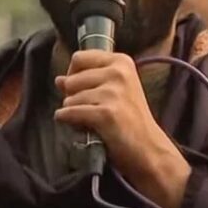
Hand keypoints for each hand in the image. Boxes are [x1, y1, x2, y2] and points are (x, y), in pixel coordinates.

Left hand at [55, 50, 190, 207]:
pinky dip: (68, 122)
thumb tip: (58, 79)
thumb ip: (88, 80)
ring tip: (92, 121)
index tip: (81, 88)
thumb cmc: (130, 121)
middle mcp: (118, 72)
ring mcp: (113, 92)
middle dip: (73, 96)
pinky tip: (82, 127)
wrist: (149, 149)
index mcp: (121, 62)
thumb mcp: (115, 92)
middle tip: (90, 110)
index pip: (80, 57)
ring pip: (69, 98)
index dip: (73, 74)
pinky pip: (70, 113)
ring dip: (74, 113)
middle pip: (71, 78)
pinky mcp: (106, 113)